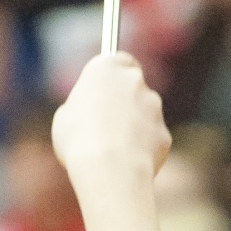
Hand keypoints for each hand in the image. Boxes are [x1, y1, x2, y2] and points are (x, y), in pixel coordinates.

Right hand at [52, 52, 170, 188]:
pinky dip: (144, 150)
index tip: (109, 89)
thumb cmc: (78, 141)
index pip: (119, 60)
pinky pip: (154, 140)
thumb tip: (89, 113)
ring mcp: (154, 106)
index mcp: (107, 67)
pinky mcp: (165, 133)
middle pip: (134, 87)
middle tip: (109, 124)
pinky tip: (128, 164)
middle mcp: (134, 80)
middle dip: (127, 103)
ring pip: (146, 115)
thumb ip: (83, 105)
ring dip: (135, 127)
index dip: (115, 77)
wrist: (108, 169)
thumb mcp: (65, 116)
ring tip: (114, 151)